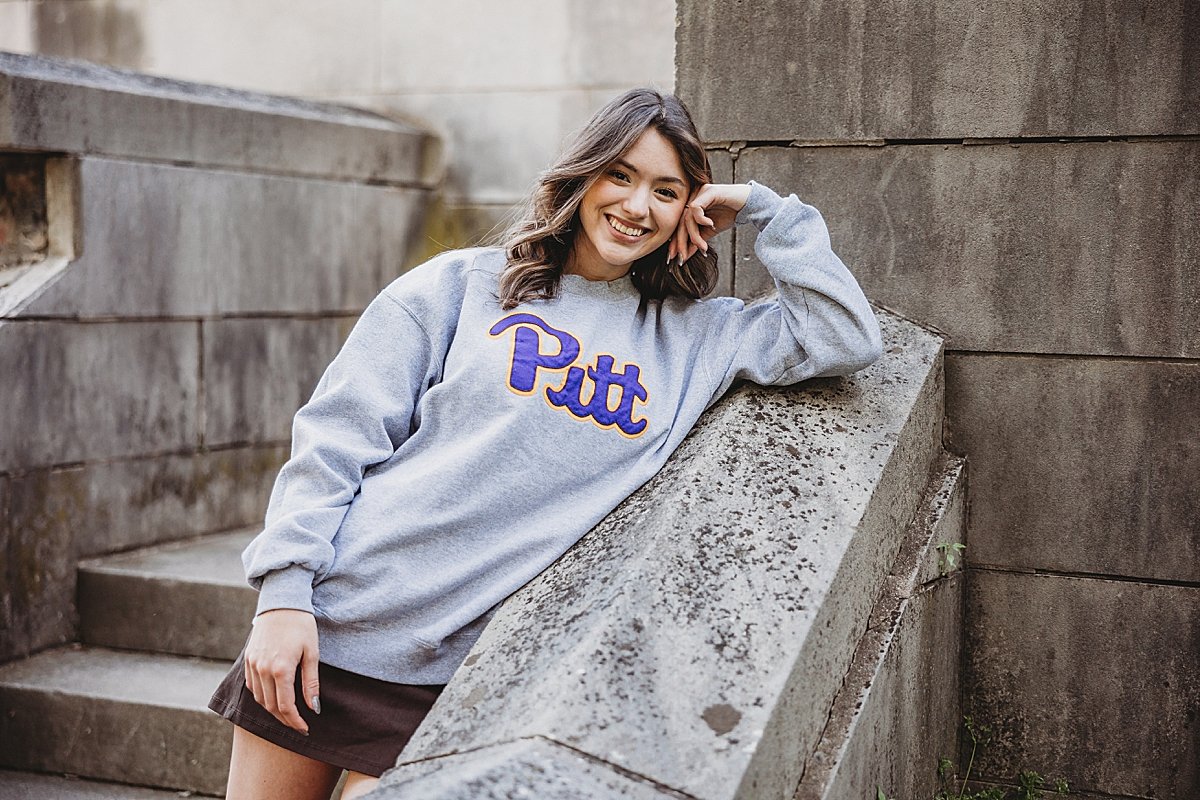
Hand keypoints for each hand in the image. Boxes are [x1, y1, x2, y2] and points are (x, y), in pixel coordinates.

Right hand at [243, 608, 320, 733]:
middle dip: (285, 720)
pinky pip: (252, 687)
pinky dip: (262, 697)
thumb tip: (314, 708)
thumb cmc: (301, 626)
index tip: (305, 729)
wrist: (282, 602)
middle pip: (271, 706)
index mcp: (281, 669)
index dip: (295, 722)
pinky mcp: (248, 659)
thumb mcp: (312, 653)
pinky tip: (273, 698)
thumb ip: (311, 683)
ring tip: (287, 715)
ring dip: (273, 711)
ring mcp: (252, 664)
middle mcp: (263, 669)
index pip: (286, 706)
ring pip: (259, 699)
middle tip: (298, 725)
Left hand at [668, 183, 751, 264]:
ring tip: (703, 246)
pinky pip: (696, 208)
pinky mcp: (707, 191)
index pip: (679, 225)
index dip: (676, 241)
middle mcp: (692, 196)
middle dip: (681, 242)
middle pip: (680, 222)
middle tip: (683, 257)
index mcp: (691, 204)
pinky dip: (701, 220)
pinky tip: (711, 225)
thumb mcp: (711, 231)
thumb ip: (698, 240)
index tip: (676, 257)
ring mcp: (699, 192)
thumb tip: (685, 256)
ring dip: (694, 235)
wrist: (749, 204)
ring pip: (687, 218)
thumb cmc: (730, 214)